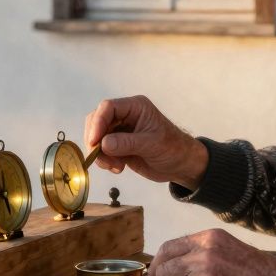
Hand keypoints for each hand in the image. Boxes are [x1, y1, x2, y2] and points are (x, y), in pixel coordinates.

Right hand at [83, 95, 208, 188]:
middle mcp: (125, 116)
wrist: (181, 165)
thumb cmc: (173, 149)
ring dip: (100, 154)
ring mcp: (120, 131)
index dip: (98, 123)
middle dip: (95, 140)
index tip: (94, 141)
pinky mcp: (118, 146)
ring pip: (97, 137)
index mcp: (135, 107)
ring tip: (115, 166)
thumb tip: (104, 144)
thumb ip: (127, 143)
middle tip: (100, 157)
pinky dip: (104, 160)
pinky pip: (102, 150)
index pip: (108, 107)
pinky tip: (118, 168)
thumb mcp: (151, 144)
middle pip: (97, 121)